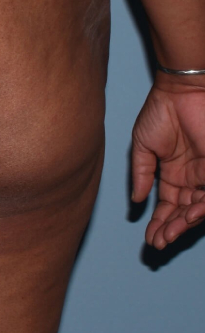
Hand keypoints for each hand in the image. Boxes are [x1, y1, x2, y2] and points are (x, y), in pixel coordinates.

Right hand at [131, 72, 204, 249]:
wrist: (180, 92)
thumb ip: (140, 173)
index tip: (150, 237)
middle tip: (158, 242)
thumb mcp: (142, 146)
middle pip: (183, 212)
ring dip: (184, 224)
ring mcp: (204, 175)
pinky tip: (186, 218)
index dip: (159, 222)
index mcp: (172, 173)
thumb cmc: (159, 113)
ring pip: (198, 209)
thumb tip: (136, 200)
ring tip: (169, 235)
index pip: (168, 205)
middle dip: (171, 229)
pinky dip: (199, 209)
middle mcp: (190, 178)